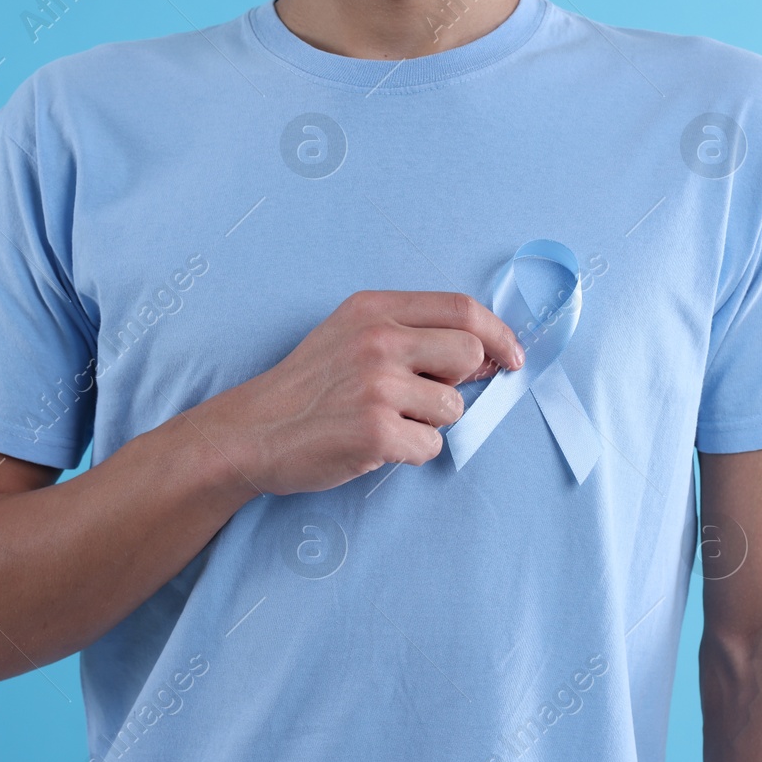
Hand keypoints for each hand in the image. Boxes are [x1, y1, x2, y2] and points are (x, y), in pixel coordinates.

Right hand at [197, 291, 523, 495]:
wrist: (251, 432)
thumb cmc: (305, 388)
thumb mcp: (349, 337)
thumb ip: (410, 334)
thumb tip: (486, 354)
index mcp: (373, 310)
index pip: (462, 308)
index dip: (498, 333)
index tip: (510, 357)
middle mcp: (377, 341)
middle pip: (470, 353)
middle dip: (461, 382)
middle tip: (425, 398)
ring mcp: (377, 386)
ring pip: (453, 407)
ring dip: (429, 423)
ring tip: (386, 423)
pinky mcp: (375, 432)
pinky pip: (431, 446)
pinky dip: (411, 453)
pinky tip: (375, 446)